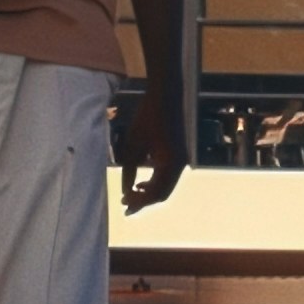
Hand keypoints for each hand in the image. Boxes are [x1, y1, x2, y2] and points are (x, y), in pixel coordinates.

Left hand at [116, 83, 184, 212]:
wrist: (165, 97)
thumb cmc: (146, 118)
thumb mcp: (132, 145)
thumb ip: (128, 170)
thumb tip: (125, 191)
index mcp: (169, 163)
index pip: (154, 193)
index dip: (138, 201)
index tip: (122, 203)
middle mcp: (179, 165)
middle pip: (162, 194)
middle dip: (144, 201)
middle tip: (125, 206)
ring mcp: (181, 161)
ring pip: (166, 187)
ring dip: (149, 194)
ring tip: (130, 196)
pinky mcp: (179, 156)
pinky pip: (168, 178)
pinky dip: (155, 184)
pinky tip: (141, 184)